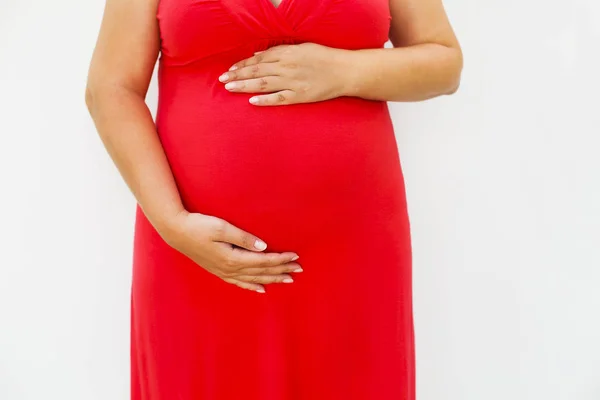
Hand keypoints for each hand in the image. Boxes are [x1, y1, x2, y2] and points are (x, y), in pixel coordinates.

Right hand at [162, 211, 301, 292]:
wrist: (176, 231)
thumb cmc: (199, 226)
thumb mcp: (222, 227)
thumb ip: (243, 238)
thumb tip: (263, 247)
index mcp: (233, 258)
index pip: (264, 261)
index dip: (281, 259)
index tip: (296, 256)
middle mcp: (230, 269)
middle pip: (262, 272)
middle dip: (281, 271)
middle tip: (299, 269)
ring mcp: (224, 272)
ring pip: (253, 279)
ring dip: (271, 279)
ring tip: (287, 279)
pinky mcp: (218, 271)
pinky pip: (239, 283)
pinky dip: (252, 286)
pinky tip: (261, 289)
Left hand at [218, 43, 351, 105]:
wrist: (345, 71)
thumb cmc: (324, 57)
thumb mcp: (302, 47)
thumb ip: (280, 51)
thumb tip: (259, 55)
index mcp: (287, 53)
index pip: (258, 59)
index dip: (242, 65)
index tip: (230, 70)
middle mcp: (287, 67)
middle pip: (257, 71)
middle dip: (237, 75)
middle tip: (222, 80)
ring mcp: (293, 82)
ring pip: (263, 84)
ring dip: (244, 86)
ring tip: (230, 88)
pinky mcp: (300, 96)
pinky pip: (279, 98)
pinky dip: (265, 100)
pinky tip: (252, 101)